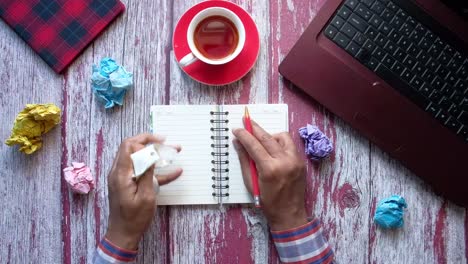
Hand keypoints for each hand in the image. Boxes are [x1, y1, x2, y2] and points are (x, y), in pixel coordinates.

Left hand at [105, 134, 181, 249]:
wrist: (123, 234)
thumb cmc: (134, 219)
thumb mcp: (145, 196)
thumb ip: (147, 174)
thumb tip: (151, 155)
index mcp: (121, 174)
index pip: (128, 146)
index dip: (144, 140)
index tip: (160, 142)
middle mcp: (119, 172)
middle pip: (132, 148)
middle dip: (150, 143)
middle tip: (167, 144)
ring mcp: (123, 177)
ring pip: (138, 158)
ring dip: (155, 155)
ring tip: (173, 153)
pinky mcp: (128, 183)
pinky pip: (141, 171)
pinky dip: (156, 170)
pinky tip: (174, 172)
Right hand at [233, 122, 307, 230]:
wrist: (289, 213)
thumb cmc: (267, 201)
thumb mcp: (251, 182)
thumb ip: (245, 160)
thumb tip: (238, 143)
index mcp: (270, 169)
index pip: (254, 146)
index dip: (244, 135)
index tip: (237, 129)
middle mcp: (284, 162)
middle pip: (267, 138)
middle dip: (255, 128)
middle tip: (247, 122)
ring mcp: (295, 161)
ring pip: (282, 137)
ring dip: (270, 135)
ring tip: (261, 140)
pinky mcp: (301, 162)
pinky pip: (290, 145)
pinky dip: (280, 143)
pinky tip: (273, 148)